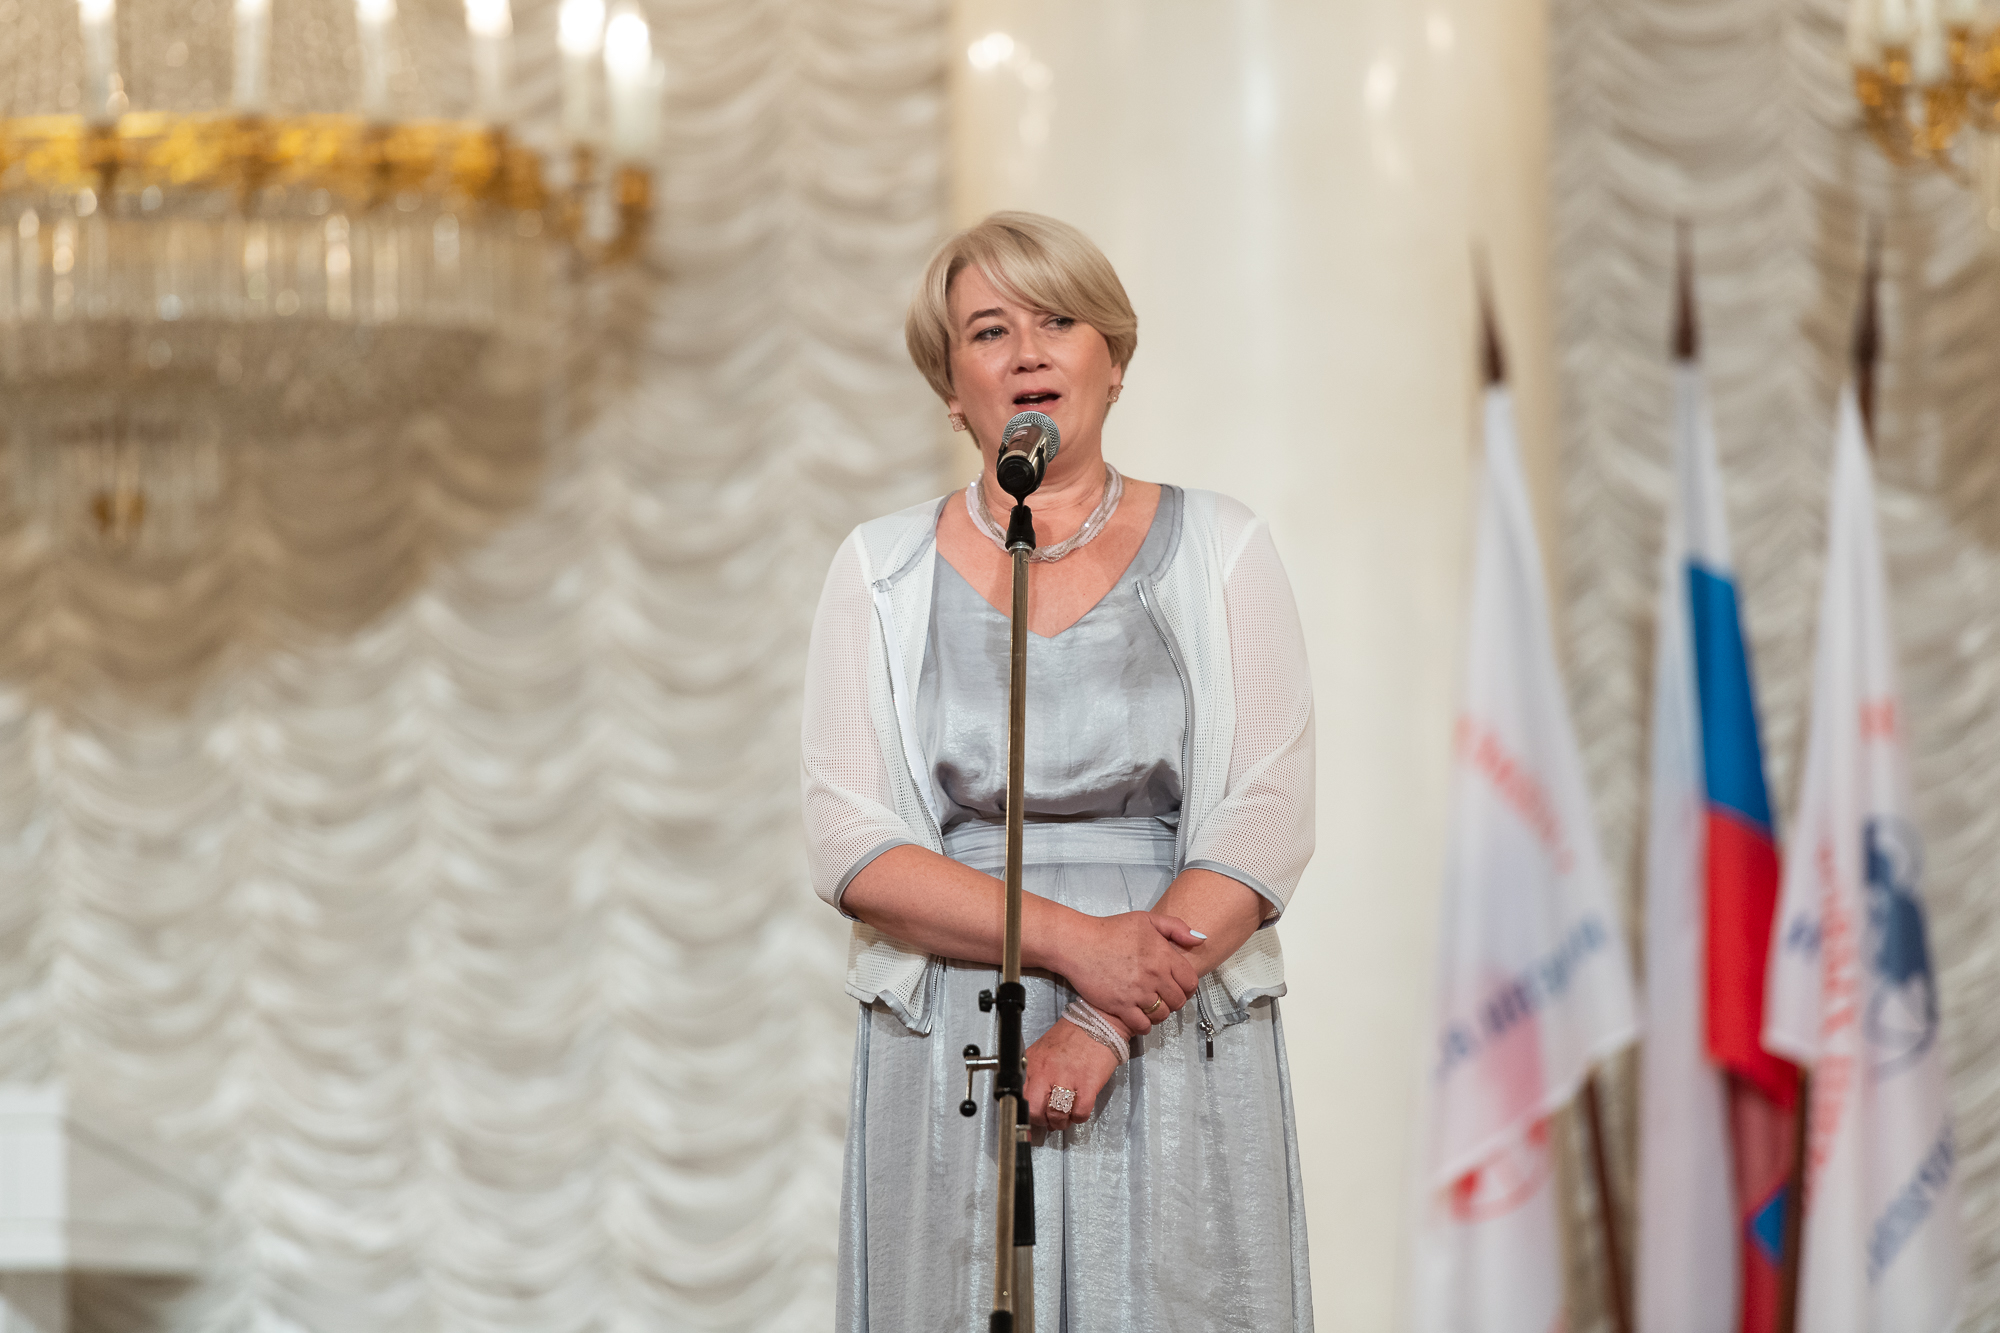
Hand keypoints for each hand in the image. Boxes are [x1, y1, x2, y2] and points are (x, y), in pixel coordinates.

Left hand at [1024, 1019, 1120, 1131]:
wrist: (1099, 1021)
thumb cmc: (1073, 1037)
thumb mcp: (1042, 1050)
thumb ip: (1033, 1073)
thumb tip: (1030, 1100)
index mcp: (1033, 1062)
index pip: (1020, 1096)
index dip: (1025, 1112)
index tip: (1031, 1118)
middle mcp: (1047, 1070)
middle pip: (1035, 1109)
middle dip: (1042, 1121)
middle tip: (1049, 1120)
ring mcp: (1067, 1076)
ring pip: (1057, 1114)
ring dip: (1061, 1122)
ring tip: (1065, 1117)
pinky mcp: (1088, 1082)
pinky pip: (1080, 1112)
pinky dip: (1079, 1117)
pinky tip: (1079, 1110)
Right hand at [1054, 911, 1201, 1033]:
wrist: (1079, 944)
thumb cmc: (1111, 930)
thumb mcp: (1146, 920)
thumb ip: (1176, 927)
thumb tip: (1200, 940)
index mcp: (1163, 955)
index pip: (1190, 981)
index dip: (1187, 986)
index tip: (1178, 986)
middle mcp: (1154, 976)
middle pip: (1178, 1000)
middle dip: (1174, 1000)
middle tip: (1164, 996)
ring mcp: (1137, 992)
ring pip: (1162, 1015)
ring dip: (1159, 1013)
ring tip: (1151, 1006)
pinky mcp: (1121, 1006)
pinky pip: (1142, 1025)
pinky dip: (1144, 1025)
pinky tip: (1139, 1016)